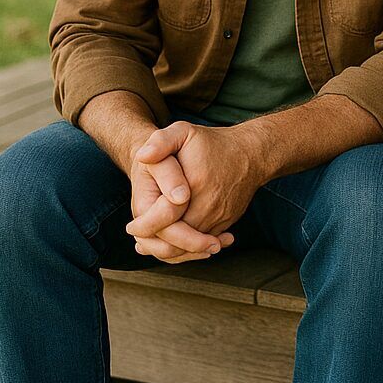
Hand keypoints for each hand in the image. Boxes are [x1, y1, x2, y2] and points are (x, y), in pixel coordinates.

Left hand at [126, 120, 266, 258]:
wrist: (251, 153)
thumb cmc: (213, 143)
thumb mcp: (184, 132)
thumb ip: (160, 142)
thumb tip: (141, 157)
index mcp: (194, 186)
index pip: (164, 220)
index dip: (144, 227)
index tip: (131, 228)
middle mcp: (208, 207)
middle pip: (176, 241)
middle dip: (155, 246)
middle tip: (140, 243)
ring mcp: (219, 219)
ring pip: (190, 247)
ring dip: (170, 250)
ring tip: (151, 246)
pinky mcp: (226, 224)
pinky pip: (204, 244)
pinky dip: (187, 247)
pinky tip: (174, 244)